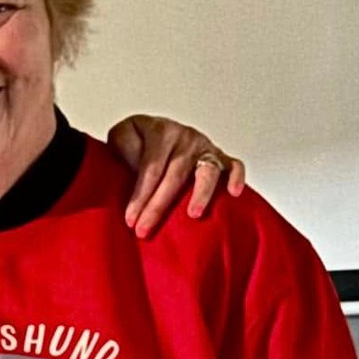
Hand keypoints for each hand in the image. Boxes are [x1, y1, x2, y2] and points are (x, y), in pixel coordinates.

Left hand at [107, 115, 246, 234]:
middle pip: (175, 175)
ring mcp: (204, 146)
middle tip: (145, 229)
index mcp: (160, 131)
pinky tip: (233, 193)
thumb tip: (133, 170)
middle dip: (159, 205)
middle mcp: (185, 136)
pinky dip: (236, 177)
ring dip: (201, 193)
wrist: (151, 130)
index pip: (151, 168)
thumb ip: (124, 148)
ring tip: (193, 215)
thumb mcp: (121, 136)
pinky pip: (234, 165)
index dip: (140, 196)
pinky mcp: (218, 155)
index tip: (131, 219)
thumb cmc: (135, 141)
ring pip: (206, 171)